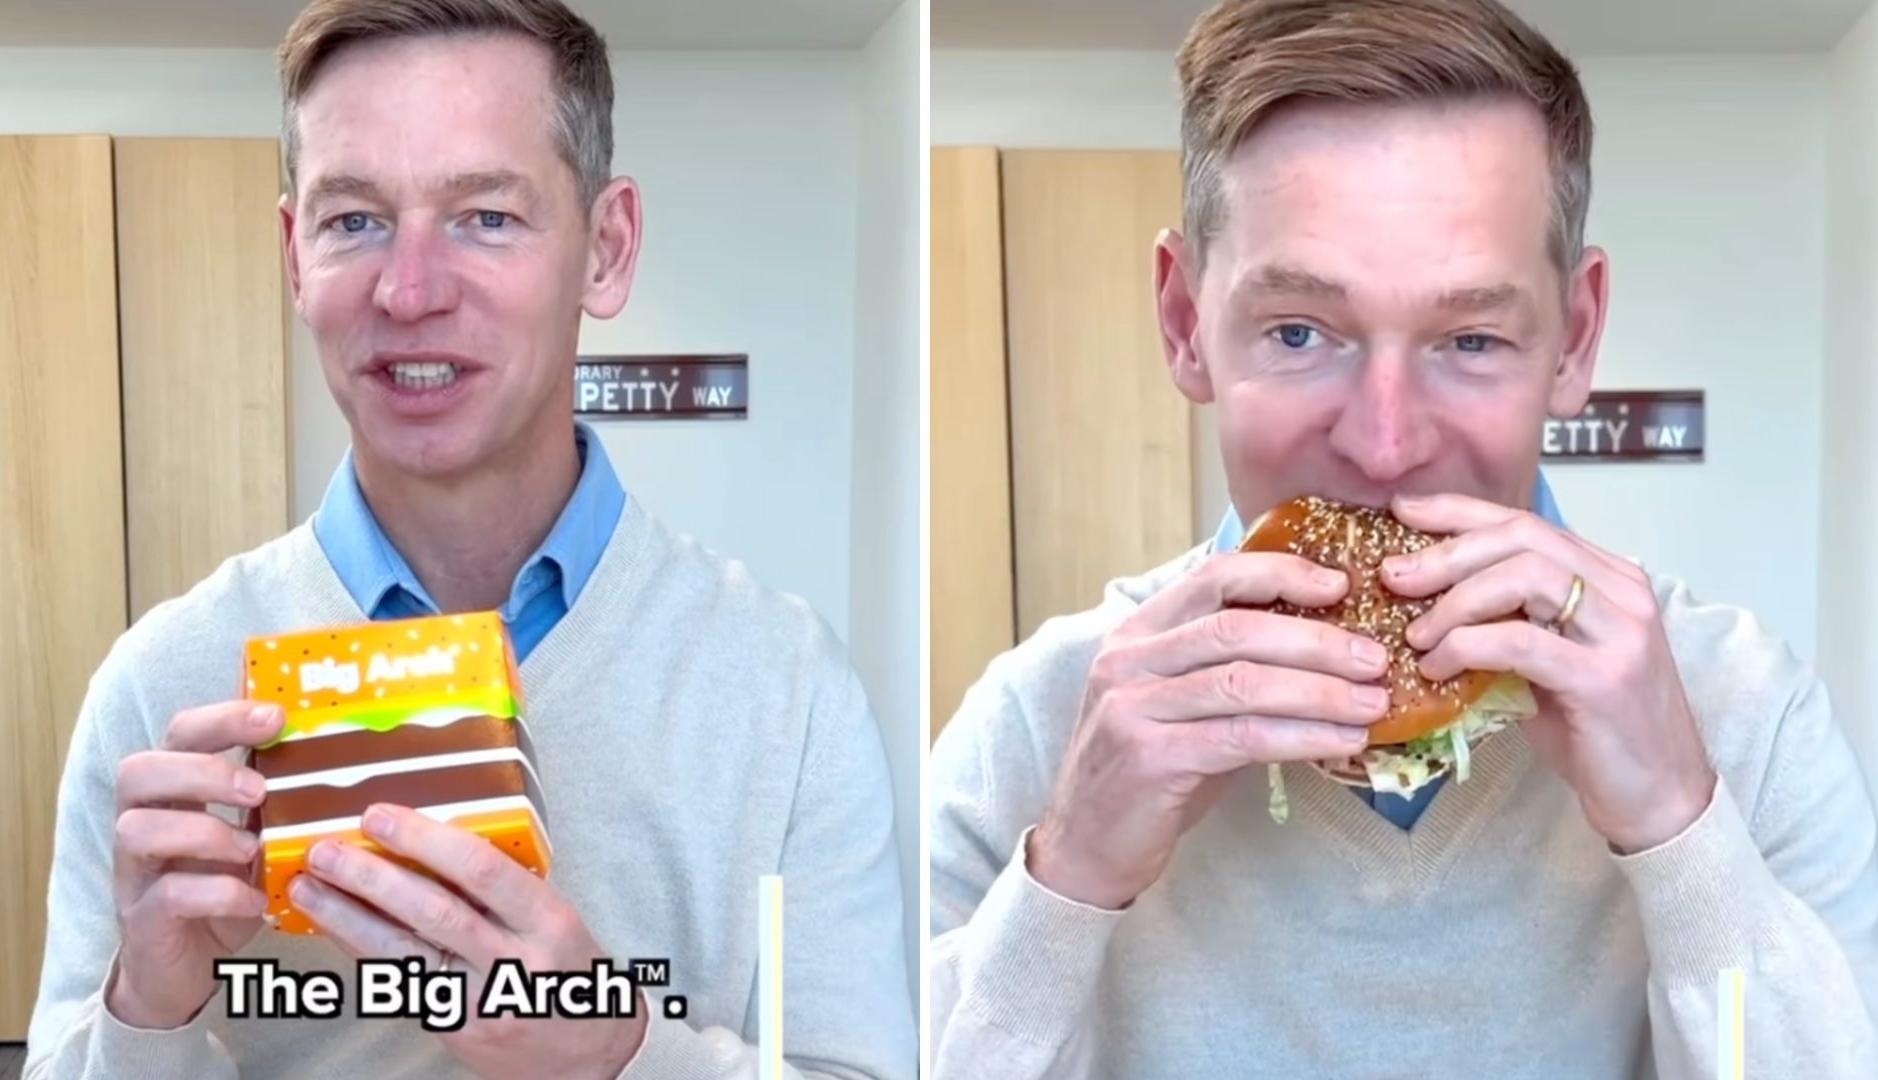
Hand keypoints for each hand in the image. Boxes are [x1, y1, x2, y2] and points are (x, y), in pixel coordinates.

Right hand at [109, 701, 278, 1028]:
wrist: (187, 969)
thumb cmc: (226, 889)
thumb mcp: (258, 839)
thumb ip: (279, 802)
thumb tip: (348, 762)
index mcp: (175, 793)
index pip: (180, 734)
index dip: (222, 718)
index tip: (275, 716)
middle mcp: (143, 823)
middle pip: (139, 771)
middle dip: (203, 770)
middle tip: (259, 789)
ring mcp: (136, 872)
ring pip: (136, 829)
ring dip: (204, 832)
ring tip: (253, 848)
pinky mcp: (143, 919)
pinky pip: (167, 895)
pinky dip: (218, 893)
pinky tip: (255, 901)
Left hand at [290, 805, 644, 1078]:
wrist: (587, 1054)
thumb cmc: (570, 972)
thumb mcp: (558, 919)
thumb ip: (506, 886)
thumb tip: (432, 840)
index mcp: (547, 921)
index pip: (483, 871)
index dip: (426, 841)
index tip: (381, 816)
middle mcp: (513, 962)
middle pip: (434, 912)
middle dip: (372, 877)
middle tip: (327, 849)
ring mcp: (479, 1000)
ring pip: (404, 953)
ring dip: (348, 916)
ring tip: (309, 886)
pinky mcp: (452, 1026)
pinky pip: (398, 982)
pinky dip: (361, 951)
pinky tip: (332, 927)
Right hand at [1030, 552, 1391, 908]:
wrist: (1087, 845)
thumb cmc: (1150, 772)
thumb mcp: (1182, 707)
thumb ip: (1233, 672)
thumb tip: (1331, 653)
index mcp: (1137, 633)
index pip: (1213, 577)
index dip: (1281, 572)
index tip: (1339, 585)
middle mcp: (1128, 661)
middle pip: (1237, 629)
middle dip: (1317, 640)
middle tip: (1375, 657)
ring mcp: (1132, 707)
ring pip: (1244, 682)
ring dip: (1321, 691)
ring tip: (1373, 702)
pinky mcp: (1150, 758)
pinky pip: (1243, 737)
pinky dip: (1302, 735)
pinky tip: (1342, 741)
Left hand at [1384, 492, 1715, 851]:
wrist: (1656, 797)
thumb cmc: (1594, 730)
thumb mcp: (1545, 660)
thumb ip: (1507, 619)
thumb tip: (1423, 597)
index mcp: (1607, 577)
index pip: (1525, 521)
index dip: (1458, 511)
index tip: (1401, 512)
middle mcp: (1621, 591)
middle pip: (1521, 537)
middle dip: (1446, 552)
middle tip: (1394, 577)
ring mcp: (1619, 631)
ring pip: (1524, 576)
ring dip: (1455, 601)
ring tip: (1417, 635)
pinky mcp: (1604, 677)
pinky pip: (1520, 640)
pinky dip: (1466, 646)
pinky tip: (1437, 668)